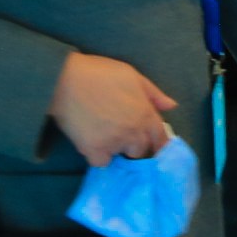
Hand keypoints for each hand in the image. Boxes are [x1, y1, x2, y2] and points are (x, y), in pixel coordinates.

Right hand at [49, 53, 176, 167]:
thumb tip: (171, 106)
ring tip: (104, 133)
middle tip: (120, 132)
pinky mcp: (95, 151)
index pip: (160, 138)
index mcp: (145, 114)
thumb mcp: (132, 75)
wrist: (65, 80)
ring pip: (122, 156)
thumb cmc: (99, 73)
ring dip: (116, 149)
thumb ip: (154, 94)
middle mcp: (134, 132)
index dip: (158, 143)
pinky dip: (98, 156)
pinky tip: (92, 142)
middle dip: (134, 143)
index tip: (154, 146)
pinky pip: (102, 163)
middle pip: (141, 150)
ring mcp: (115, 143)